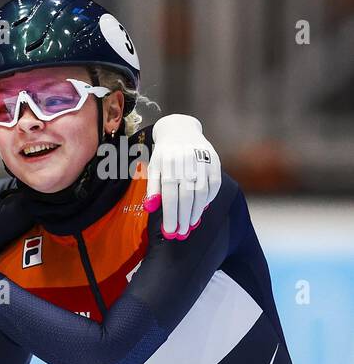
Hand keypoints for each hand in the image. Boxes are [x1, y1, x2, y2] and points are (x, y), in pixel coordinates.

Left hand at [144, 114, 221, 239]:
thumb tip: (150, 208)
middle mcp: (186, 164)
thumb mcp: (153, 168)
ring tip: (191, 225)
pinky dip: (209, 199)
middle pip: (186, 197)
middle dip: (184, 218)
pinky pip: (214, 184)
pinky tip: (202, 209)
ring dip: (197, 211)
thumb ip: (152, 187)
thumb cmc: (164, 155)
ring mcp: (202, 162)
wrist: (181, 130)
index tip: (169, 231)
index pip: (169, 196)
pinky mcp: (214, 161)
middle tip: (181, 233)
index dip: (170, 215)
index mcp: (168, 166)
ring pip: (202, 193)